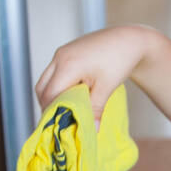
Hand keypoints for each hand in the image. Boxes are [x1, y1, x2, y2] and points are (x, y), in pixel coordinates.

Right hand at [35, 25, 154, 122]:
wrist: (128, 40)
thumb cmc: (119, 60)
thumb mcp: (106, 88)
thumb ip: (95, 109)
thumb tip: (91, 131)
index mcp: (68, 65)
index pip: (50, 95)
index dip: (51, 112)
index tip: (59, 126)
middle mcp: (60, 57)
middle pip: (42, 88)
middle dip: (47, 106)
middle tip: (60, 121)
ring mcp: (61, 53)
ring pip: (45, 81)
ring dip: (51, 96)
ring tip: (66, 110)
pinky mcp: (65, 52)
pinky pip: (53, 73)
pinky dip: (57, 86)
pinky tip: (71, 95)